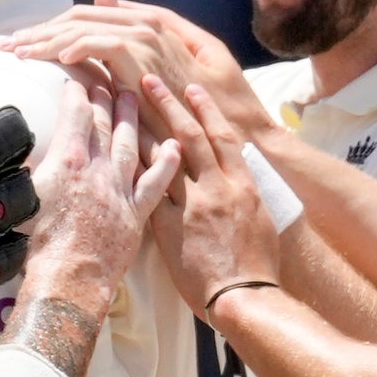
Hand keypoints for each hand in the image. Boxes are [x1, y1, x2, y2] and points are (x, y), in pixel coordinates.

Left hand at [8, 0, 268, 135]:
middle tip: (8, 46)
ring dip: (45, 37)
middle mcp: (144, 25)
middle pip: (78, 17)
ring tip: (18, 52)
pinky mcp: (144, 55)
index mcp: (146, 28)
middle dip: (39, 30)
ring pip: (82, 25)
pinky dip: (73, 46)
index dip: (53, 29)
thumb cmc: (198, 110)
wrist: (230, 124)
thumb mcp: (160, 89)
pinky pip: (99, 43)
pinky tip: (50, 58)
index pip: (87, 18)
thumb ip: (133, 67)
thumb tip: (96, 68)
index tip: (25, 45)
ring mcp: (145, 37)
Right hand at [24, 79, 179, 287]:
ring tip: (133, 95)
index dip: (75, 93)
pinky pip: (156, 184)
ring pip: (130, 144)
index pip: (75, 114)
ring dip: (132, 117)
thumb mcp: (22, 199)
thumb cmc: (38, 246)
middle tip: (106, 78)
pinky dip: (166, 163)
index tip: (75, 80)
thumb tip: (19, 156)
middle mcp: (97, 170)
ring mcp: (120, 191)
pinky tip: (174, 146)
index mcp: (67, 161)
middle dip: (104, 96)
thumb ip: (26, 172)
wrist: (69, 282)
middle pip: (104, 123)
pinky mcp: (136, 214)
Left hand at [137, 73, 279, 314]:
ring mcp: (192, 206)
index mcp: (242, 184)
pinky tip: (117, 153)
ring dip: (143, 128)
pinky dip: (134, 171)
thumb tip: (238, 181)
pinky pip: (148, 193)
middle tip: (147, 79)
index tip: (191, 88)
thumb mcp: (260, 221)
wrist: (244, 296)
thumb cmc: (257, 265)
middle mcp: (217, 188)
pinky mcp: (170, 228)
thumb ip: (244, 195)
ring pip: (164, 158)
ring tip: (125, 107)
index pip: (222, 136)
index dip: (206, 109)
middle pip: (190, 136)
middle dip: (168, 104)